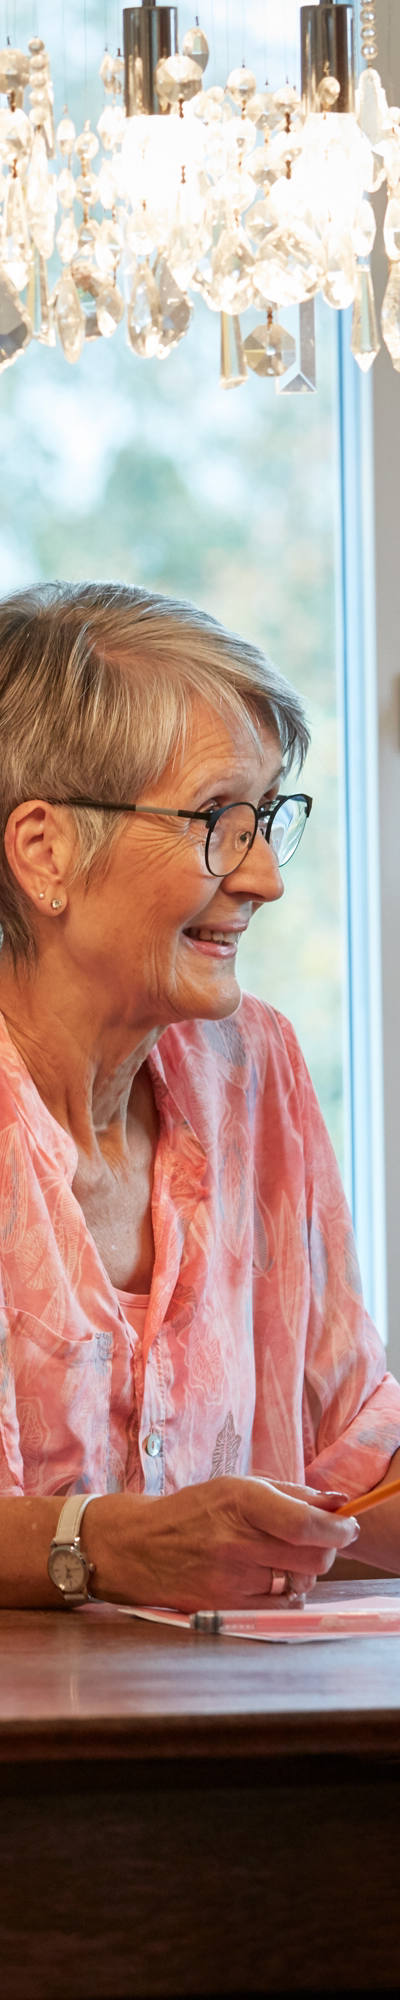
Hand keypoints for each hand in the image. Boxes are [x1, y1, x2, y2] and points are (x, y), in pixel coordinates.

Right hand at [86, 1475, 359, 1611]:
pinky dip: (284, 1593)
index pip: (305, 1523)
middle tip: (315, 1541)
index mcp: (241, 1501)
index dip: (338, 1528)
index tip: (348, 1525)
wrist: (136, 1547)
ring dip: (302, 1572)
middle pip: (314, 1559)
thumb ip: (292, 1495)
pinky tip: (266, 1578)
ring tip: (279, 1558)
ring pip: (300, 1584)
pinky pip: (280, 1606)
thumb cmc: (192, 1511)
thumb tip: (338, 1503)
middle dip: (325, 1549)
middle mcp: (236, 1542)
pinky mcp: (225, 1607)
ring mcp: (230, 1579)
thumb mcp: (238, 1486)